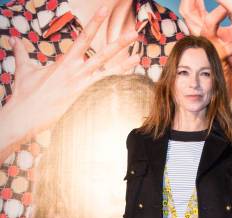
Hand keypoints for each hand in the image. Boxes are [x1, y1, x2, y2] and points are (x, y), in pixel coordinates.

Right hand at [0, 6, 142, 158]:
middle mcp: (78, 73)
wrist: (27, 115)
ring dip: (125, 65)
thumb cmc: (25, 93)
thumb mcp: (24, 69)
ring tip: (139, 57)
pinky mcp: (84, 101)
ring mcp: (83, 88)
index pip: (84, 37)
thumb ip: (21, 51)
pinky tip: (127, 83)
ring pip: (109, 73)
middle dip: (120, 43)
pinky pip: (104, 91)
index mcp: (66, 62)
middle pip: (104, 54)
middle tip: (135, 33)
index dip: (95, 22)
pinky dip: (115, 86)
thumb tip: (13, 38)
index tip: (105, 10)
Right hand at [179, 0, 231, 97]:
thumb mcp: (223, 31)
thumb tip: (227, 5)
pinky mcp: (221, 57)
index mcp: (199, 26)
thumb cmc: (229, 53)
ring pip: (207, 24)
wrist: (228, 82)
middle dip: (194, 0)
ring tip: (228, 7)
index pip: (189, 6)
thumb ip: (221, 15)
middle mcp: (200, 35)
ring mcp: (209, 46)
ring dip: (219, 12)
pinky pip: (231, 46)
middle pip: (189, 11)